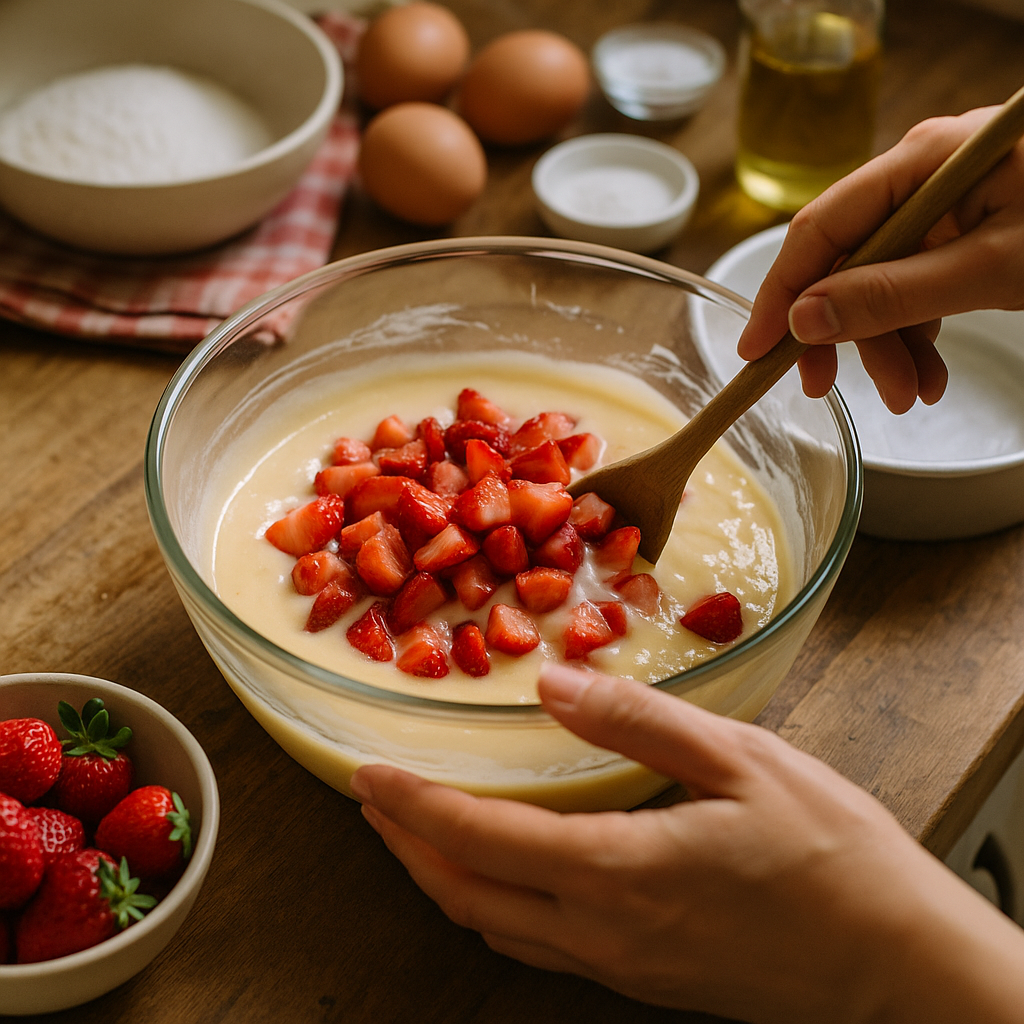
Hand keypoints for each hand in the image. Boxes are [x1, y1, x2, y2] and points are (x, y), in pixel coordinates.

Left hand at [351, 665, 1023, 1023]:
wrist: (896, 966)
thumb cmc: (830, 856)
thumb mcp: (740, 762)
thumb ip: (637, 721)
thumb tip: (553, 684)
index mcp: (617, 872)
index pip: (479, 840)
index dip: (412, 807)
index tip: (367, 775)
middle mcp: (602, 933)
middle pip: (466, 895)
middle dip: (407, 847)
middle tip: (376, 799)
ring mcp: (620, 967)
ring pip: (495, 928)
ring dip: (444, 877)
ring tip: (419, 830)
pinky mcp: (643, 978)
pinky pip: (537, 945)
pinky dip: (493, 904)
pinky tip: (501, 872)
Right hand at [736, 104, 1023, 412]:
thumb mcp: (991, 269)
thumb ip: (892, 294)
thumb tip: (804, 320)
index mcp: (923, 161)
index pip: (820, 229)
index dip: (780, 293)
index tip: (755, 351)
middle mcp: (921, 177)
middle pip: (846, 262)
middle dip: (846, 335)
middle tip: (833, 393)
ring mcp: (940, 205)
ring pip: (878, 284)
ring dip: (886, 345)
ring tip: (912, 393)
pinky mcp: (959, 231)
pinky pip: (912, 287)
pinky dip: (915, 333)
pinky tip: (927, 371)